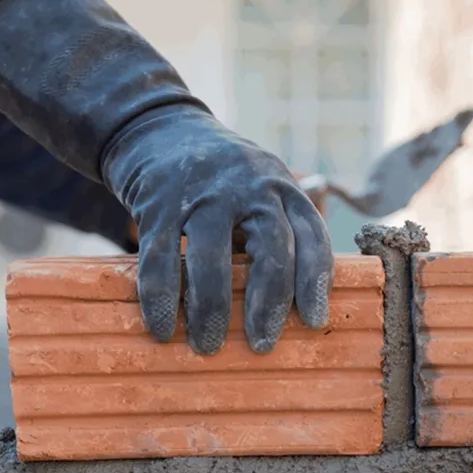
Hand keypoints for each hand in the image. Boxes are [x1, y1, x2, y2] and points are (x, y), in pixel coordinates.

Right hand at [0, 0, 332, 351]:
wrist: (158, 127)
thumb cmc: (221, 178)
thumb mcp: (262, 186)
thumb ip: (284, 230)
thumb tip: (304, 299)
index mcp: (282, 187)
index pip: (311, 235)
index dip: (316, 281)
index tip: (313, 323)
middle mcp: (248, 186)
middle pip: (271, 247)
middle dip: (268, 302)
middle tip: (261, 344)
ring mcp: (201, 192)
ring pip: (212, 259)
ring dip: (210, 310)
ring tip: (207, 345)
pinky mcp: (157, 203)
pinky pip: (160, 258)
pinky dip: (160, 299)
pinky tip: (162, 328)